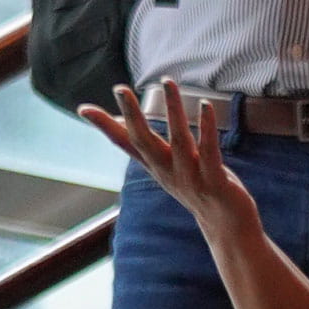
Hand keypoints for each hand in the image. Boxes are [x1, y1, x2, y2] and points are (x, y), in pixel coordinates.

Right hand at [79, 80, 264, 239]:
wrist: (226, 226)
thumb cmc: (198, 187)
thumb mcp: (167, 167)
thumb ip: (147, 147)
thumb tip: (124, 123)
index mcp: (156, 166)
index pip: (124, 144)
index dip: (104, 126)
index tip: (83, 108)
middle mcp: (167, 171)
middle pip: (143, 141)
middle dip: (132, 114)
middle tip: (120, 89)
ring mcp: (190, 178)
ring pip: (177, 140)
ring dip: (172, 110)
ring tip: (168, 82)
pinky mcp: (214, 182)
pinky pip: (209, 151)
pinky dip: (206, 128)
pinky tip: (205, 105)